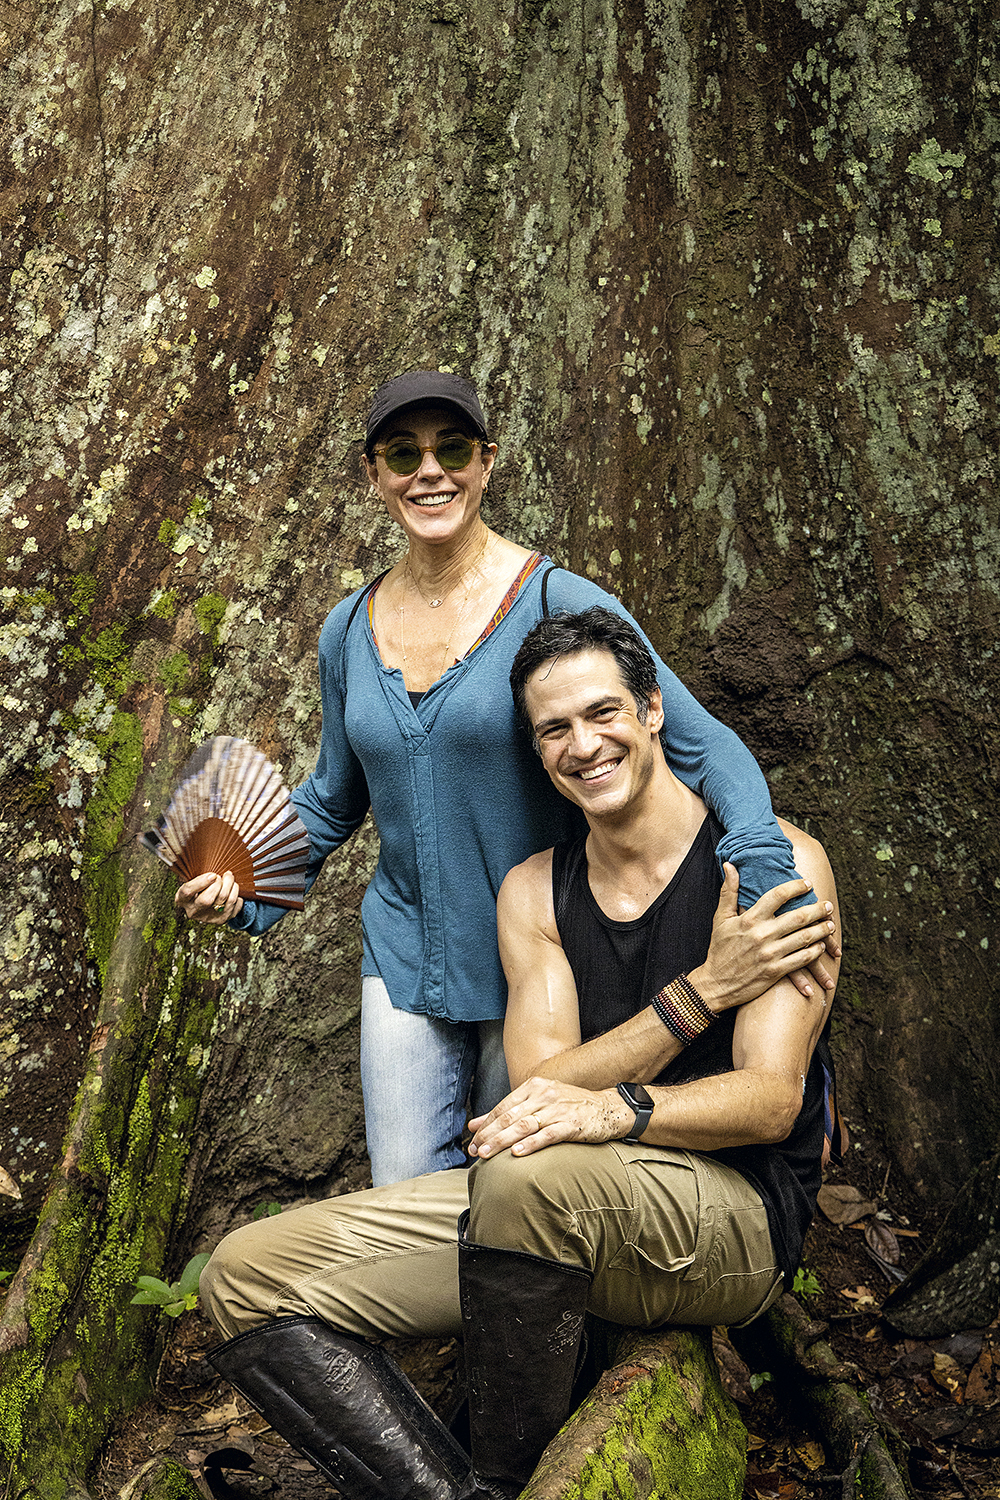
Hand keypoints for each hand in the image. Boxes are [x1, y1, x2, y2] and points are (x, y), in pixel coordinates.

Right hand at [175, 870, 242, 924]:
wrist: (209, 903)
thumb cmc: (200, 886)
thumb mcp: (194, 878)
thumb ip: (198, 871)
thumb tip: (210, 857)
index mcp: (182, 899)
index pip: (188, 892)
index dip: (201, 882)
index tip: (212, 874)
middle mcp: (193, 911)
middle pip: (207, 900)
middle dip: (219, 884)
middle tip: (221, 875)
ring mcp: (208, 917)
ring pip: (224, 901)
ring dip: (231, 886)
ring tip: (230, 878)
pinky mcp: (221, 920)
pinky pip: (234, 905)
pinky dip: (236, 894)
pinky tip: (232, 890)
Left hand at [468, 1076, 631, 1159]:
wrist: (607, 1108)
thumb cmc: (570, 1106)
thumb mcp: (540, 1102)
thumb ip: (508, 1112)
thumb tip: (474, 1125)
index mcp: (534, 1087)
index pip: (503, 1107)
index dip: (485, 1125)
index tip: (472, 1141)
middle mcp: (544, 1095)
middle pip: (509, 1117)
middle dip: (489, 1135)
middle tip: (474, 1151)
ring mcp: (557, 1109)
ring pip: (524, 1126)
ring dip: (502, 1141)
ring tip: (487, 1154)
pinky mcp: (571, 1124)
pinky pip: (547, 1135)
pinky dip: (530, 1144)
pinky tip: (517, 1153)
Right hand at [692, 864, 837, 1010]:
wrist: (715, 984)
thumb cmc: (718, 949)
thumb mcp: (720, 918)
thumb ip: (728, 891)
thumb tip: (729, 865)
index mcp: (749, 919)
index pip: (777, 896)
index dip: (796, 887)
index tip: (808, 883)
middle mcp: (762, 935)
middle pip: (798, 917)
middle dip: (818, 909)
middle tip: (828, 905)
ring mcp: (770, 954)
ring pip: (804, 938)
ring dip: (821, 930)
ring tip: (831, 924)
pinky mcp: (775, 972)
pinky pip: (802, 959)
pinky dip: (815, 952)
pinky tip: (820, 946)